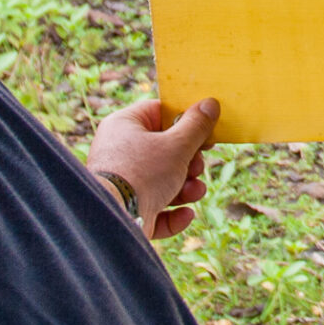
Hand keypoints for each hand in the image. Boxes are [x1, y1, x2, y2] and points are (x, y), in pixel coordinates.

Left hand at [89, 95, 219, 238]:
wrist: (112, 220)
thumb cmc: (142, 173)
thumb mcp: (177, 144)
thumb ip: (197, 125)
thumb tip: (210, 104)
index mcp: (124, 126)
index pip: (158, 112)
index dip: (185, 119)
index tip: (206, 128)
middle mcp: (119, 153)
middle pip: (165, 150)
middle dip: (189, 162)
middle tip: (197, 167)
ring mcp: (122, 184)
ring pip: (162, 182)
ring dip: (186, 188)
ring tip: (195, 192)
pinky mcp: (126, 212)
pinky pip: (154, 209)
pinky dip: (173, 214)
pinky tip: (185, 214)